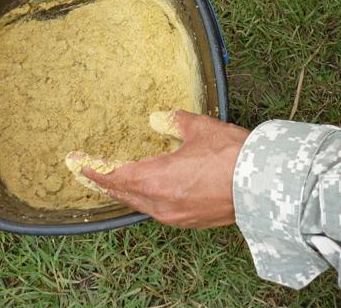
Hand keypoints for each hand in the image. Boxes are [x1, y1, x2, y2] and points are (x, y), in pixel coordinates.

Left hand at [82, 111, 249, 227]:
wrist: (264, 185)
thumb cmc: (230, 155)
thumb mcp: (199, 129)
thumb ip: (174, 122)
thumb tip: (158, 118)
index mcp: (156, 179)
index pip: (113, 176)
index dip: (93, 169)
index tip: (76, 162)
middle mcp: (160, 203)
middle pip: (123, 194)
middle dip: (104, 182)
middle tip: (88, 170)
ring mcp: (175, 216)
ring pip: (140, 204)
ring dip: (125, 191)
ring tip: (114, 180)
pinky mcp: (190, 221)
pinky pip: (158, 210)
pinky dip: (146, 198)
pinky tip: (150, 190)